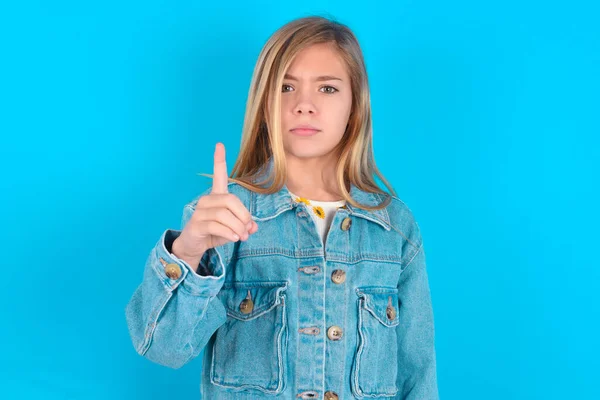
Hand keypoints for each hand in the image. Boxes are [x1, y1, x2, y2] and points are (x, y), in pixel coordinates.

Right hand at [173, 142, 257, 259]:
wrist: (194, 246)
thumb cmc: (215, 233)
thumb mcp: (233, 228)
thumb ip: (245, 225)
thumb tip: (253, 227)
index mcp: (216, 197)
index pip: (218, 175)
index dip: (219, 160)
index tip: (219, 144)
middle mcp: (207, 200)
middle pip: (229, 200)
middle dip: (243, 215)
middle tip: (248, 229)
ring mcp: (200, 212)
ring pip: (223, 214)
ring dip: (237, 227)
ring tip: (242, 237)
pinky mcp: (196, 224)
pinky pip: (216, 226)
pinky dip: (228, 233)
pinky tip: (234, 238)